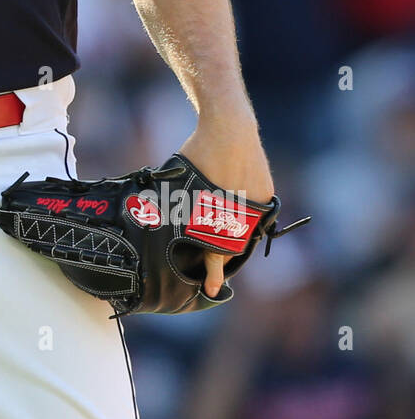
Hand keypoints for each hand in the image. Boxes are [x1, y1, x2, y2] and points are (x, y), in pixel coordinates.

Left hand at [176, 119, 273, 300]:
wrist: (228, 127)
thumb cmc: (197, 154)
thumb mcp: (180, 184)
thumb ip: (176, 209)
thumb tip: (152, 222)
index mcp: (220, 215)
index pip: (217, 253)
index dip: (213, 274)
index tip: (212, 291)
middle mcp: (243, 215)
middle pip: (233, 246)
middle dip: (222, 257)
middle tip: (212, 265)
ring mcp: (257, 206)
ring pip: (245, 233)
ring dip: (232, 237)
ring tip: (219, 236)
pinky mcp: (266, 195)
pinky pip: (254, 215)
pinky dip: (242, 216)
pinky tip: (229, 209)